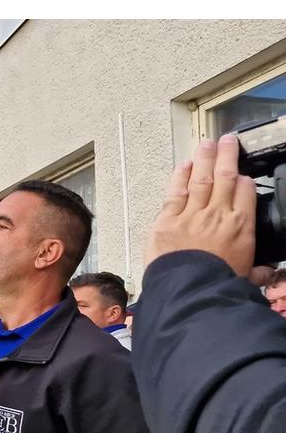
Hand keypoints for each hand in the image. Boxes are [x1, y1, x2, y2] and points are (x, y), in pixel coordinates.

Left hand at [145, 135, 256, 276]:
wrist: (189, 292)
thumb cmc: (217, 286)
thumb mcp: (246, 277)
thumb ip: (256, 270)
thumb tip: (264, 272)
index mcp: (241, 226)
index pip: (245, 191)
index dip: (243, 179)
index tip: (241, 173)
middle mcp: (217, 215)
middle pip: (225, 176)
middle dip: (227, 155)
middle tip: (228, 140)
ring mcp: (191, 215)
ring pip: (201, 179)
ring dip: (204, 158)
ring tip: (207, 143)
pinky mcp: (167, 220)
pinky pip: (175, 192)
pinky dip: (180, 177)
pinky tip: (184, 165)